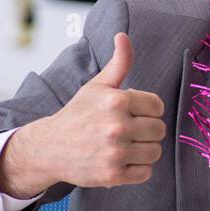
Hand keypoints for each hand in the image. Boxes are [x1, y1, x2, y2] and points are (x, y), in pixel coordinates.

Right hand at [0, 33, 166, 198]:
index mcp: (116, 101)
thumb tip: (123, 35)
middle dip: (146, 130)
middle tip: (128, 130)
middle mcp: (117, 126)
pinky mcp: (113, 175)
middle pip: (159, 130)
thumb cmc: (78, 114)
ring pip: (155, 152)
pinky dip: (137, 169)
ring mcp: (115, 153)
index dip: (147, 109)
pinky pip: (146, 172)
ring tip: (125, 145)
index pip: (157, 106)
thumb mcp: (97, 86)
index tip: (133, 113)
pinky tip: (121, 160)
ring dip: (143, 150)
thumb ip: (118, 62)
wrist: (50, 148)